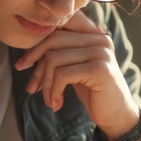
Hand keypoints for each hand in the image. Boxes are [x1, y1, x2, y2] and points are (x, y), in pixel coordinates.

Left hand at [14, 10, 140, 140]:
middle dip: (37, 66)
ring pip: (54, 58)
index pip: (58, 25)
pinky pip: (63, 74)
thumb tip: (27, 53)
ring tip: (49, 100)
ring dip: (46, 84)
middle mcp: (98, 38)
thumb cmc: (92, 91)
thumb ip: (58, 54)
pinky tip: (57, 103)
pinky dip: (54, 91)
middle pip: (53, 40)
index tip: (23, 64)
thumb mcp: (73, 68)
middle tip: (31, 88)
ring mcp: (100, 52)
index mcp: (91, 33)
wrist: (116, 115)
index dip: (37, 43)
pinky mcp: (99, 69)